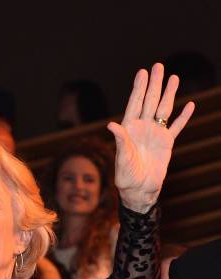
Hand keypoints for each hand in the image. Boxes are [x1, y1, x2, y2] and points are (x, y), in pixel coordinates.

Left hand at [108, 63, 194, 212]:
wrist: (139, 189)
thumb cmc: (126, 176)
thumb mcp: (122, 158)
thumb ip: (120, 140)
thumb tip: (112, 124)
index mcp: (129, 130)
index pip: (134, 104)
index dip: (139, 88)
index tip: (142, 72)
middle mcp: (142, 128)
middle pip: (149, 102)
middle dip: (154, 84)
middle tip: (158, 66)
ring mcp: (155, 134)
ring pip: (163, 110)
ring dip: (169, 94)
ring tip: (174, 77)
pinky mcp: (167, 143)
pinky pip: (176, 127)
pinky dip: (184, 117)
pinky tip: (190, 105)